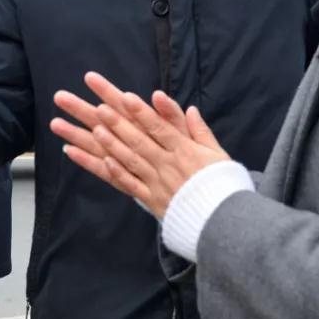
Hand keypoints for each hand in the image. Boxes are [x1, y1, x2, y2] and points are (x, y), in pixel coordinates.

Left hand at [51, 72, 229, 218]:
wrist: (223, 221)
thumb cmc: (221, 183)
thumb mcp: (217, 154)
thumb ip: (200, 131)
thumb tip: (190, 109)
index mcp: (184, 150)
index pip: (160, 127)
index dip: (142, 112)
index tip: (127, 97)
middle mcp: (167, 164)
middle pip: (140, 141)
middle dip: (119, 124)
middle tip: (99, 108)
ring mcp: (157, 182)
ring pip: (131, 160)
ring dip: (112, 145)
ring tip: (95, 130)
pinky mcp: (152, 199)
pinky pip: (131, 185)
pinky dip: (117, 173)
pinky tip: (103, 161)